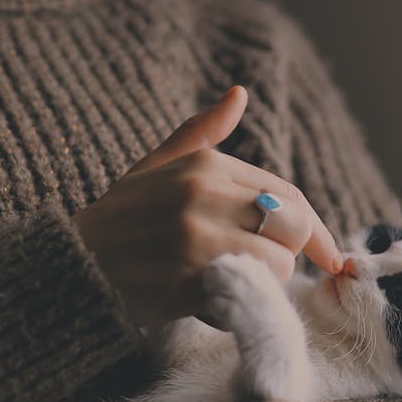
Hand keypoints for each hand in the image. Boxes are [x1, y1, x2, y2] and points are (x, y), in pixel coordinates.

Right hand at [73, 85, 342, 325]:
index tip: (332, 257)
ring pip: (275, 266)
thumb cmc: (120, 219)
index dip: (317, 231)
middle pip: (290, 228)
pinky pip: (246, 296)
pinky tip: (207, 303)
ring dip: (259, 285)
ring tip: (221, 283)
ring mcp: (195, 236)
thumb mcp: (156, 167)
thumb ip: (200, 133)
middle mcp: (203, 193)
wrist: (70, 264)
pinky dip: (235, 306)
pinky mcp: (187, 279)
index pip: (289, 195)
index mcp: (205, 164)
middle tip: (257, 268)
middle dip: (284, 255)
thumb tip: (239, 94)